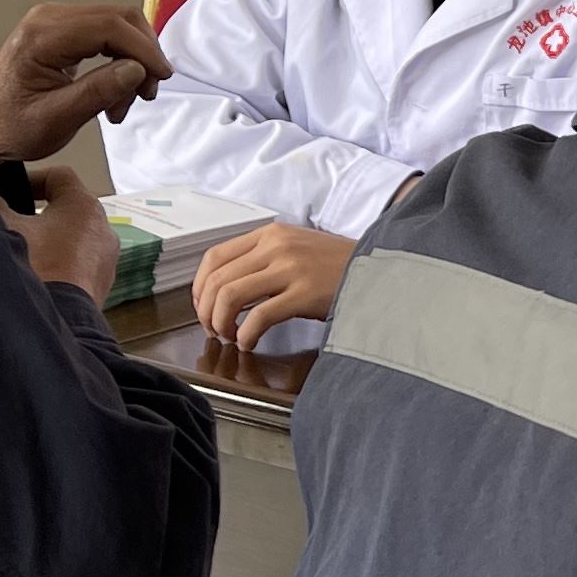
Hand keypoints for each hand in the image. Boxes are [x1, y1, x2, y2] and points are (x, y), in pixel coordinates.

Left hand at [0, 3, 170, 165]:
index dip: (144, 50)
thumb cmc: (10, 125)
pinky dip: (120, 60)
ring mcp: (55, 22)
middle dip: (143, 55)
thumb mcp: (56, 119)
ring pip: (117, 26)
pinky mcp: (62, 32)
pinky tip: (116, 89)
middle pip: (119, 18)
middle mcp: (49, 19)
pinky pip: (105, 34)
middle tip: (146, 93)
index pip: (110, 26)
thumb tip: (136, 70)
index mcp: (43, 36)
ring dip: (133, 60)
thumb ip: (98, 92)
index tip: (160, 77)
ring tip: (124, 101)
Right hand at [8, 167, 118, 301]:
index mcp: (85, 206)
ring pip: (72, 239)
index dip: (31, 178)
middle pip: (67, 208)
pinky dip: (57, 264)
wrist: (56, 320)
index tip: (10, 190)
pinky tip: (35, 275)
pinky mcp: (100, 286)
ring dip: (47, 241)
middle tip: (11, 220)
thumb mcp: (5, 226)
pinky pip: (76, 265)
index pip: (60, 175)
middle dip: (37, 212)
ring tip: (20, 251)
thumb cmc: (37, 269)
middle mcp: (103, 229)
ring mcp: (105, 260)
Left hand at [194, 222, 358, 351]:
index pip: (214, 257)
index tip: (202, 306)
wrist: (377, 272)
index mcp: (269, 234)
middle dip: (206, 311)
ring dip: (221, 323)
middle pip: (218, 280)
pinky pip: (259, 317)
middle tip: (214, 329)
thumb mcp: (296, 249)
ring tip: (230, 336)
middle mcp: (275, 246)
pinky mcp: (304, 293)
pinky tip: (250, 342)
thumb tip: (226, 290)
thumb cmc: (336, 266)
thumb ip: (263, 260)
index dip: (199, 287)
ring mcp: (290, 269)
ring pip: (230, 296)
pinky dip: (246, 335)